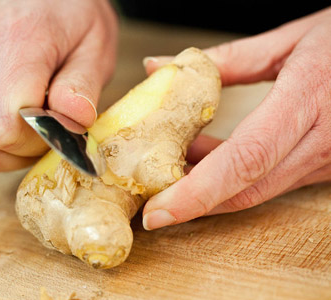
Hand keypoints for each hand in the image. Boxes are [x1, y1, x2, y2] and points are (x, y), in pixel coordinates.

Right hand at [0, 0, 116, 171]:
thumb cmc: (68, 23)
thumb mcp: (95, 49)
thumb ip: (83, 87)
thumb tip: (73, 119)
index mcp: (14, 39)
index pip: (3, 129)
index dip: (32, 144)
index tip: (50, 127)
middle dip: (8, 155)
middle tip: (32, 132)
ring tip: (9, 126)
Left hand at [142, 7, 330, 229]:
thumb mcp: (288, 41)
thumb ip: (222, 59)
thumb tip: (158, 67)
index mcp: (308, 98)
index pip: (244, 159)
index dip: (196, 192)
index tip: (157, 212)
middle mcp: (322, 142)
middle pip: (246, 189)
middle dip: (192, 202)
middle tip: (150, 200)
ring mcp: (326, 160)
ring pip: (256, 190)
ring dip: (207, 186)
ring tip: (170, 165)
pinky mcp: (323, 166)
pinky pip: (270, 181)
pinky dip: (231, 178)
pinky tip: (204, 156)